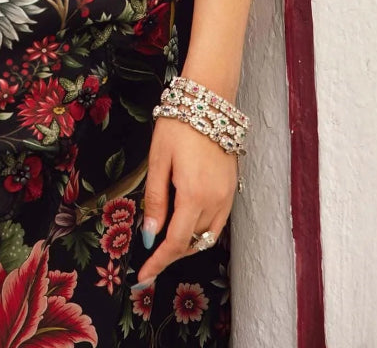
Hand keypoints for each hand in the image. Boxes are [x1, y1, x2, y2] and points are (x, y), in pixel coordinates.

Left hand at [133, 117, 237, 286]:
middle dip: (171, 254)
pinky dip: (202, 229)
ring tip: (165, 240)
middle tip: (150, 256)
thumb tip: (149, 235)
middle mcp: (215, 201)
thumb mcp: (158, 161)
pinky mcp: (233, 187)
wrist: (210, 100)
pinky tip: (186, 221)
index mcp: (193, 196)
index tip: (143, 275)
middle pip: (193, 243)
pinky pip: (218, 221)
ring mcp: (228, 196)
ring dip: (188, 243)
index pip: (175, 243)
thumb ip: (155, 200)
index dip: (158, 262)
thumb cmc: (178, 125)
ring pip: (208, 235)